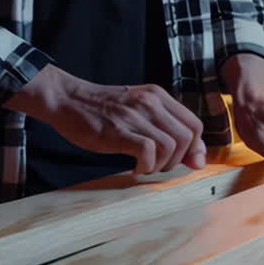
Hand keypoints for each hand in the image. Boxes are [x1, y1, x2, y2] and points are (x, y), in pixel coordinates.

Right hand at [4, 64, 205, 173]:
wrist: (66, 100)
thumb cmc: (103, 111)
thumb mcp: (139, 111)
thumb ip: (166, 129)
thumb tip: (197, 160)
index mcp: (158, 96)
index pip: (194, 124)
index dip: (195, 148)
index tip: (186, 162)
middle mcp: (150, 103)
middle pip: (187, 137)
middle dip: (179, 159)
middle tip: (160, 165)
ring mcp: (134, 116)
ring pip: (170, 146)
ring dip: (161, 165)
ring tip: (146, 166)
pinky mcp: (118, 130)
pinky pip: (148, 151)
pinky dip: (146, 166)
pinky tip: (136, 168)